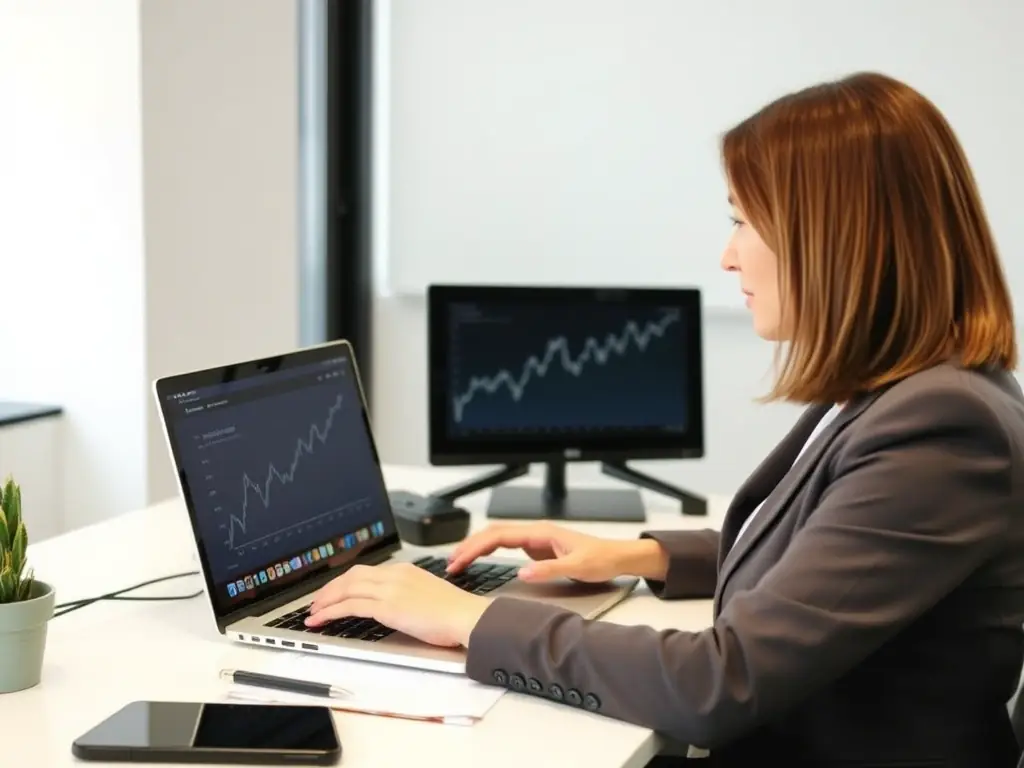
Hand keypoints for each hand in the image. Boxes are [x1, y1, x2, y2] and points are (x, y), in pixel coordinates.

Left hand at [305, 562, 489, 647]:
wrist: (465, 616)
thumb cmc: (454, 612)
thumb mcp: (428, 595)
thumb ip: (408, 595)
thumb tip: (395, 606)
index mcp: (404, 570)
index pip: (366, 572)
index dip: (345, 581)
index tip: (335, 591)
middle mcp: (394, 575)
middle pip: (351, 576)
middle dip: (330, 589)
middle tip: (317, 601)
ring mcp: (389, 589)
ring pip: (346, 589)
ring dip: (325, 601)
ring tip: (313, 612)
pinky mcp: (386, 606)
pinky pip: (350, 605)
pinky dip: (331, 611)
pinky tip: (320, 619)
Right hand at [447, 521, 659, 582]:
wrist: (617, 557)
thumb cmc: (601, 558)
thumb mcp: (577, 567)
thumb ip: (549, 570)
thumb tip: (521, 572)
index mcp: (540, 532)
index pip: (498, 535)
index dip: (475, 547)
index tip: (460, 560)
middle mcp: (534, 532)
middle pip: (492, 533)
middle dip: (468, 546)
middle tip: (450, 564)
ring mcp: (534, 540)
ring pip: (496, 538)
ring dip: (475, 548)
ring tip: (458, 563)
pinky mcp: (537, 549)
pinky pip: (504, 546)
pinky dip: (487, 552)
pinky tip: (479, 560)